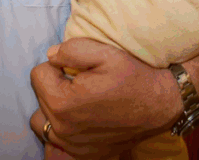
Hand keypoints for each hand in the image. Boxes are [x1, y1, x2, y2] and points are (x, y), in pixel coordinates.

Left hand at [29, 38, 181, 158]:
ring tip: (78, 99)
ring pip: (42, 120)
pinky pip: (57, 139)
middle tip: (83, 82)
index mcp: (63, 103)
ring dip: (54, 107)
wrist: (160, 105)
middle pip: (39, 97)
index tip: (78, 69)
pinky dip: (64, 126)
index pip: (37, 74)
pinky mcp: (82, 153)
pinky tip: (83, 117)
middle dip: (56, 85)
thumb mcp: (105, 53)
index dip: (58, 65)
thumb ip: (71, 50)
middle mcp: (63, 129)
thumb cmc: (133, 77)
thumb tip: (51, 56)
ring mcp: (72, 145)